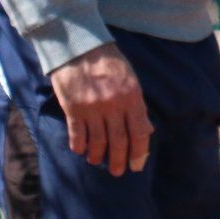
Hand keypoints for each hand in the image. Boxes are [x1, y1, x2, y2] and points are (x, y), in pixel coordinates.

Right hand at [49, 43, 150, 176]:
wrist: (78, 47)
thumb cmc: (108, 62)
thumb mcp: (131, 79)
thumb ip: (137, 105)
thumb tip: (146, 130)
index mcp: (132, 97)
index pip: (140, 132)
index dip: (139, 152)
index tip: (136, 165)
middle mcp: (114, 105)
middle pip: (119, 141)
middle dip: (119, 160)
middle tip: (117, 172)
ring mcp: (92, 108)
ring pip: (98, 141)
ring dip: (98, 155)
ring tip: (97, 160)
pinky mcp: (73, 108)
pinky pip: (77, 134)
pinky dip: (79, 145)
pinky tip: (80, 151)